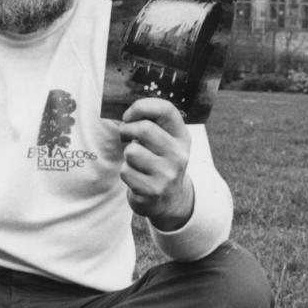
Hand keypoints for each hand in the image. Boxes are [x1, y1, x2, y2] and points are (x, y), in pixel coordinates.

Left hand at [118, 98, 193, 229]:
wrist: (169, 201)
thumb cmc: (160, 163)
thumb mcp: (166, 142)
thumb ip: (152, 124)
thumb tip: (127, 113)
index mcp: (182, 138)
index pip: (166, 109)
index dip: (141, 106)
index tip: (129, 115)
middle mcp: (178, 155)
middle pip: (144, 128)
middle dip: (126, 129)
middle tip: (125, 135)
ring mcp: (167, 174)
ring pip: (132, 151)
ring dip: (127, 155)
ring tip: (136, 161)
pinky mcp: (152, 190)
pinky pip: (126, 171)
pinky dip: (126, 172)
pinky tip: (137, 177)